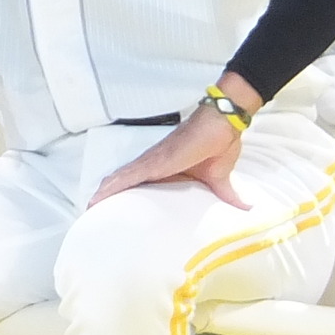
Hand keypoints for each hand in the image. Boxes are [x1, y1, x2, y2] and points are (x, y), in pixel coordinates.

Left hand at [91, 102, 247, 208]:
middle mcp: (154, 164)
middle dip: (109, 196)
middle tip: (93, 212)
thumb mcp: (220, 178)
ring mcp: (153, 161)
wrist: (224, 123)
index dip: (124, 195)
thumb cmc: (219, 143)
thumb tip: (244, 208)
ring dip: (105, 193)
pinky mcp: (156, 161)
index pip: (139, 184)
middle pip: (124, 182)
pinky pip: (129, 176)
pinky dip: (113, 186)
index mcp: (167, 169)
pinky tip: (99, 197)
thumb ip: (226, 195)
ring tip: (89, 208)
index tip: (112, 210)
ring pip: (121, 179)